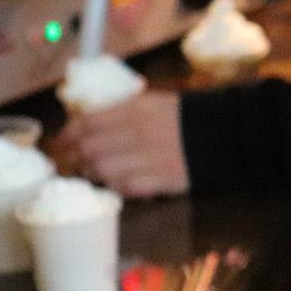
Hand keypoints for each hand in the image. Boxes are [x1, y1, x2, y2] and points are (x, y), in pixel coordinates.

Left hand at [54, 91, 187, 196]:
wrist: (229, 134)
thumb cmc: (189, 117)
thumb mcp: (155, 103)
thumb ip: (123, 112)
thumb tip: (89, 124)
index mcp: (136, 110)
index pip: (88, 123)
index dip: (68, 134)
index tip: (61, 141)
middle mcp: (139, 133)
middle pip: (91, 149)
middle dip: (75, 157)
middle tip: (70, 162)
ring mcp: (151, 158)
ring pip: (103, 170)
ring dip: (92, 174)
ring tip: (90, 174)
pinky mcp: (162, 179)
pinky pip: (126, 187)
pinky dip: (115, 186)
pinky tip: (115, 183)